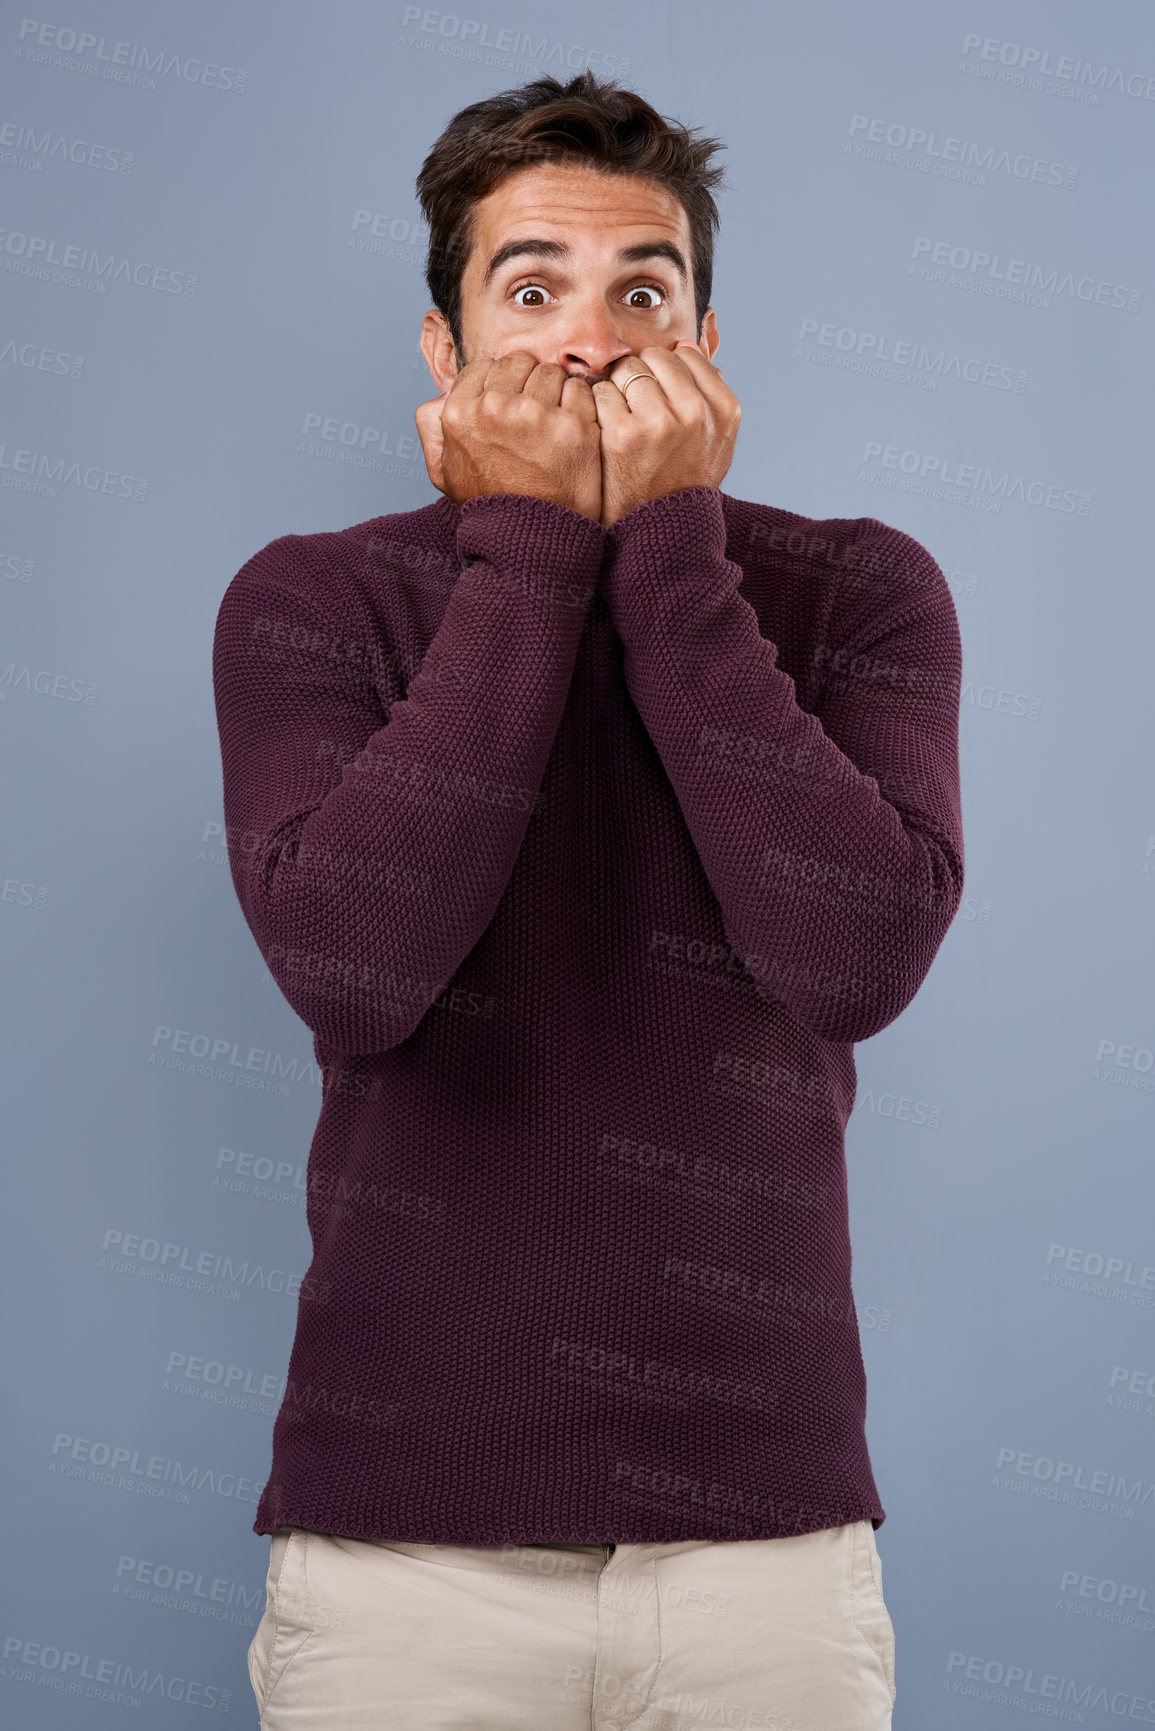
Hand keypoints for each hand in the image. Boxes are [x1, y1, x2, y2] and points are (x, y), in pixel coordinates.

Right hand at [414, 351, 602, 523]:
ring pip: (551, 372)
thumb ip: (433, 429)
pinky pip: (581, 390)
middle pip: (520, 362)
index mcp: (460, 413)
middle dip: (528, 381)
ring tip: (553, 422)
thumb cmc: (491, 503)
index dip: (501, 381)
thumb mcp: (445, 471)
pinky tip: (573, 429)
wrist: (530, 539)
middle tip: (534, 412)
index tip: (510, 401)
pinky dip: (581, 405)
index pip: (485, 365)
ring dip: (555, 392)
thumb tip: (439, 398)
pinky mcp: (573, 426)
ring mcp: (536, 415)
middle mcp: (495, 409)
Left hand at [590, 341, 740, 529]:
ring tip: (622, 419)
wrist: (659, 532)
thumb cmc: (685, 482)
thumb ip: (711, 395)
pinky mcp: (622, 435)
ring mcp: (658, 423)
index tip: (661, 393)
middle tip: (637, 406)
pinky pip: (602, 393)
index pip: (687, 354)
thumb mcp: (717, 443)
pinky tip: (606, 432)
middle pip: (656, 357)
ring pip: (627, 370)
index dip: (667, 370)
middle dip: (642, 375)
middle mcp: (695, 413)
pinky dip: (599, 408)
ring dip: (618, 389)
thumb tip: (688, 345)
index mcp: (723, 410)